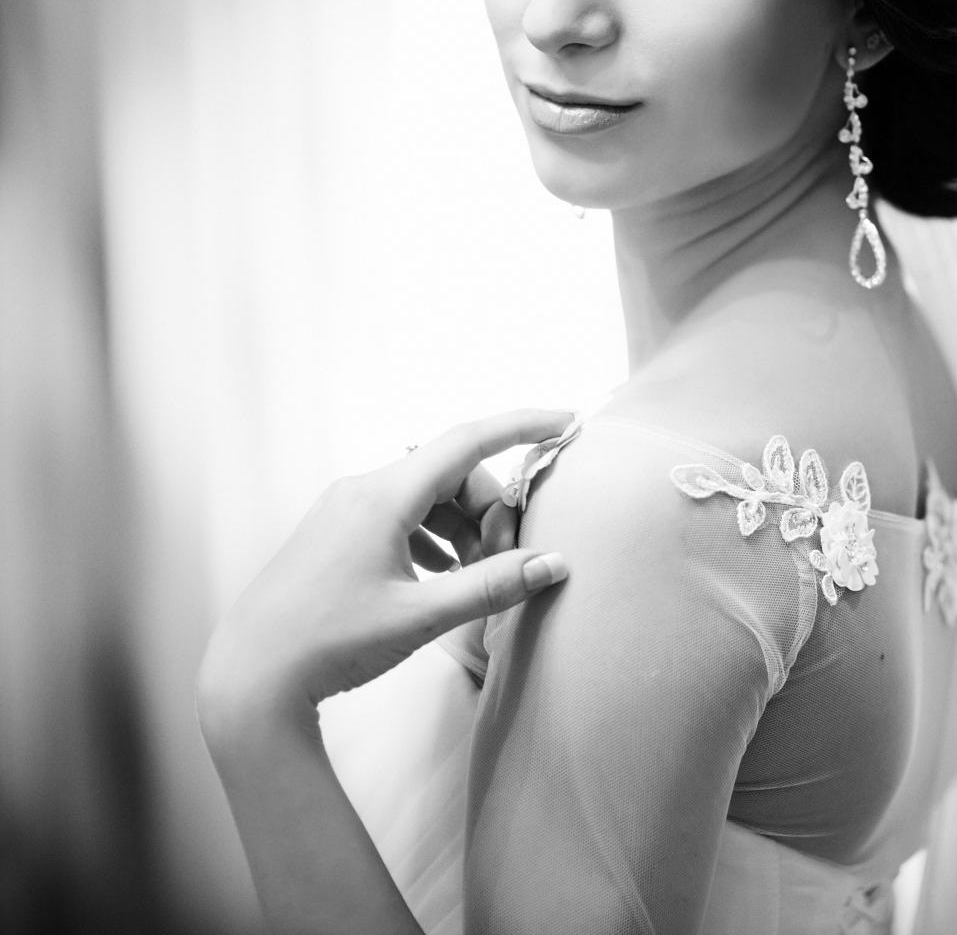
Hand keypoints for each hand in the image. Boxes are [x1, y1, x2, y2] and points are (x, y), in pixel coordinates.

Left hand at [197, 408, 572, 731]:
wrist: (249, 677)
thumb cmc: (330, 643)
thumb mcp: (420, 617)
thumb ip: (490, 586)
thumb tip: (553, 564)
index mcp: (383, 496)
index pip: (467, 440)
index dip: (521, 426)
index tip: (564, 421)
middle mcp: (363, 489)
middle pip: (451, 473)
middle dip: (490, 508)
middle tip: (506, 560)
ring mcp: (345, 508)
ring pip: (426, 495)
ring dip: (462, 526)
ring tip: (474, 575)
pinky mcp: (336, 531)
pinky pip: (400, 513)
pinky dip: (433, 535)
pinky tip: (441, 574)